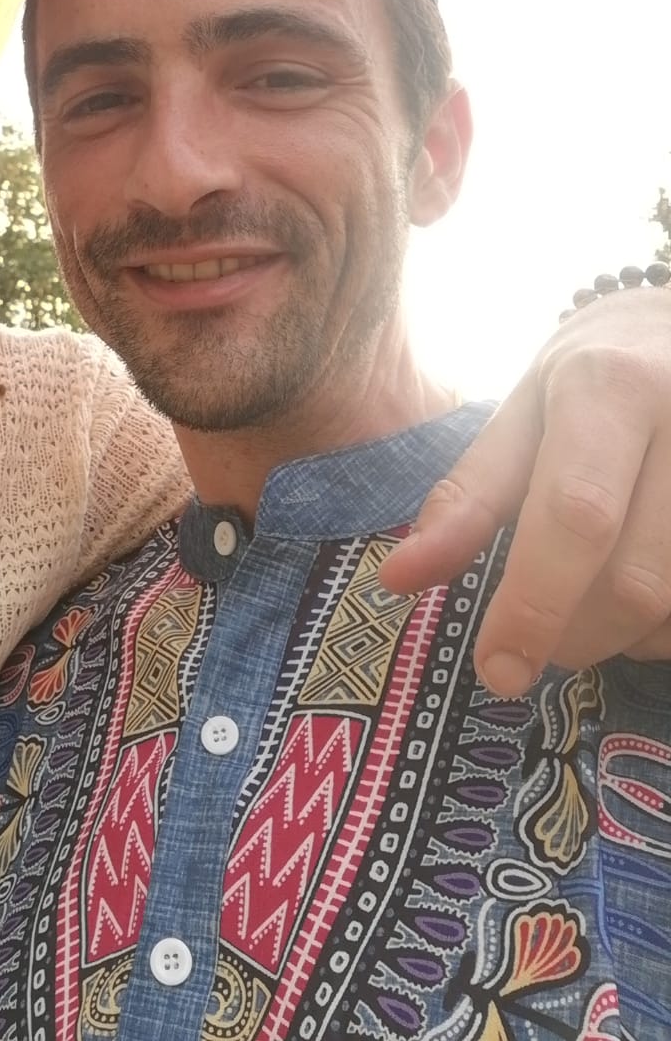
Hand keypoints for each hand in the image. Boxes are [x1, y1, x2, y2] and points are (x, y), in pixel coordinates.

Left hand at [379, 282, 670, 693]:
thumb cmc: (594, 375)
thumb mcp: (521, 411)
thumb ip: (467, 496)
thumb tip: (399, 578)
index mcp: (610, 389)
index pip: (577, 516)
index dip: (535, 604)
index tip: (497, 669)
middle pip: (635, 580)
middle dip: (572, 634)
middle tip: (534, 642)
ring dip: (623, 639)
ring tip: (586, 610)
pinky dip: (663, 630)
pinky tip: (638, 604)